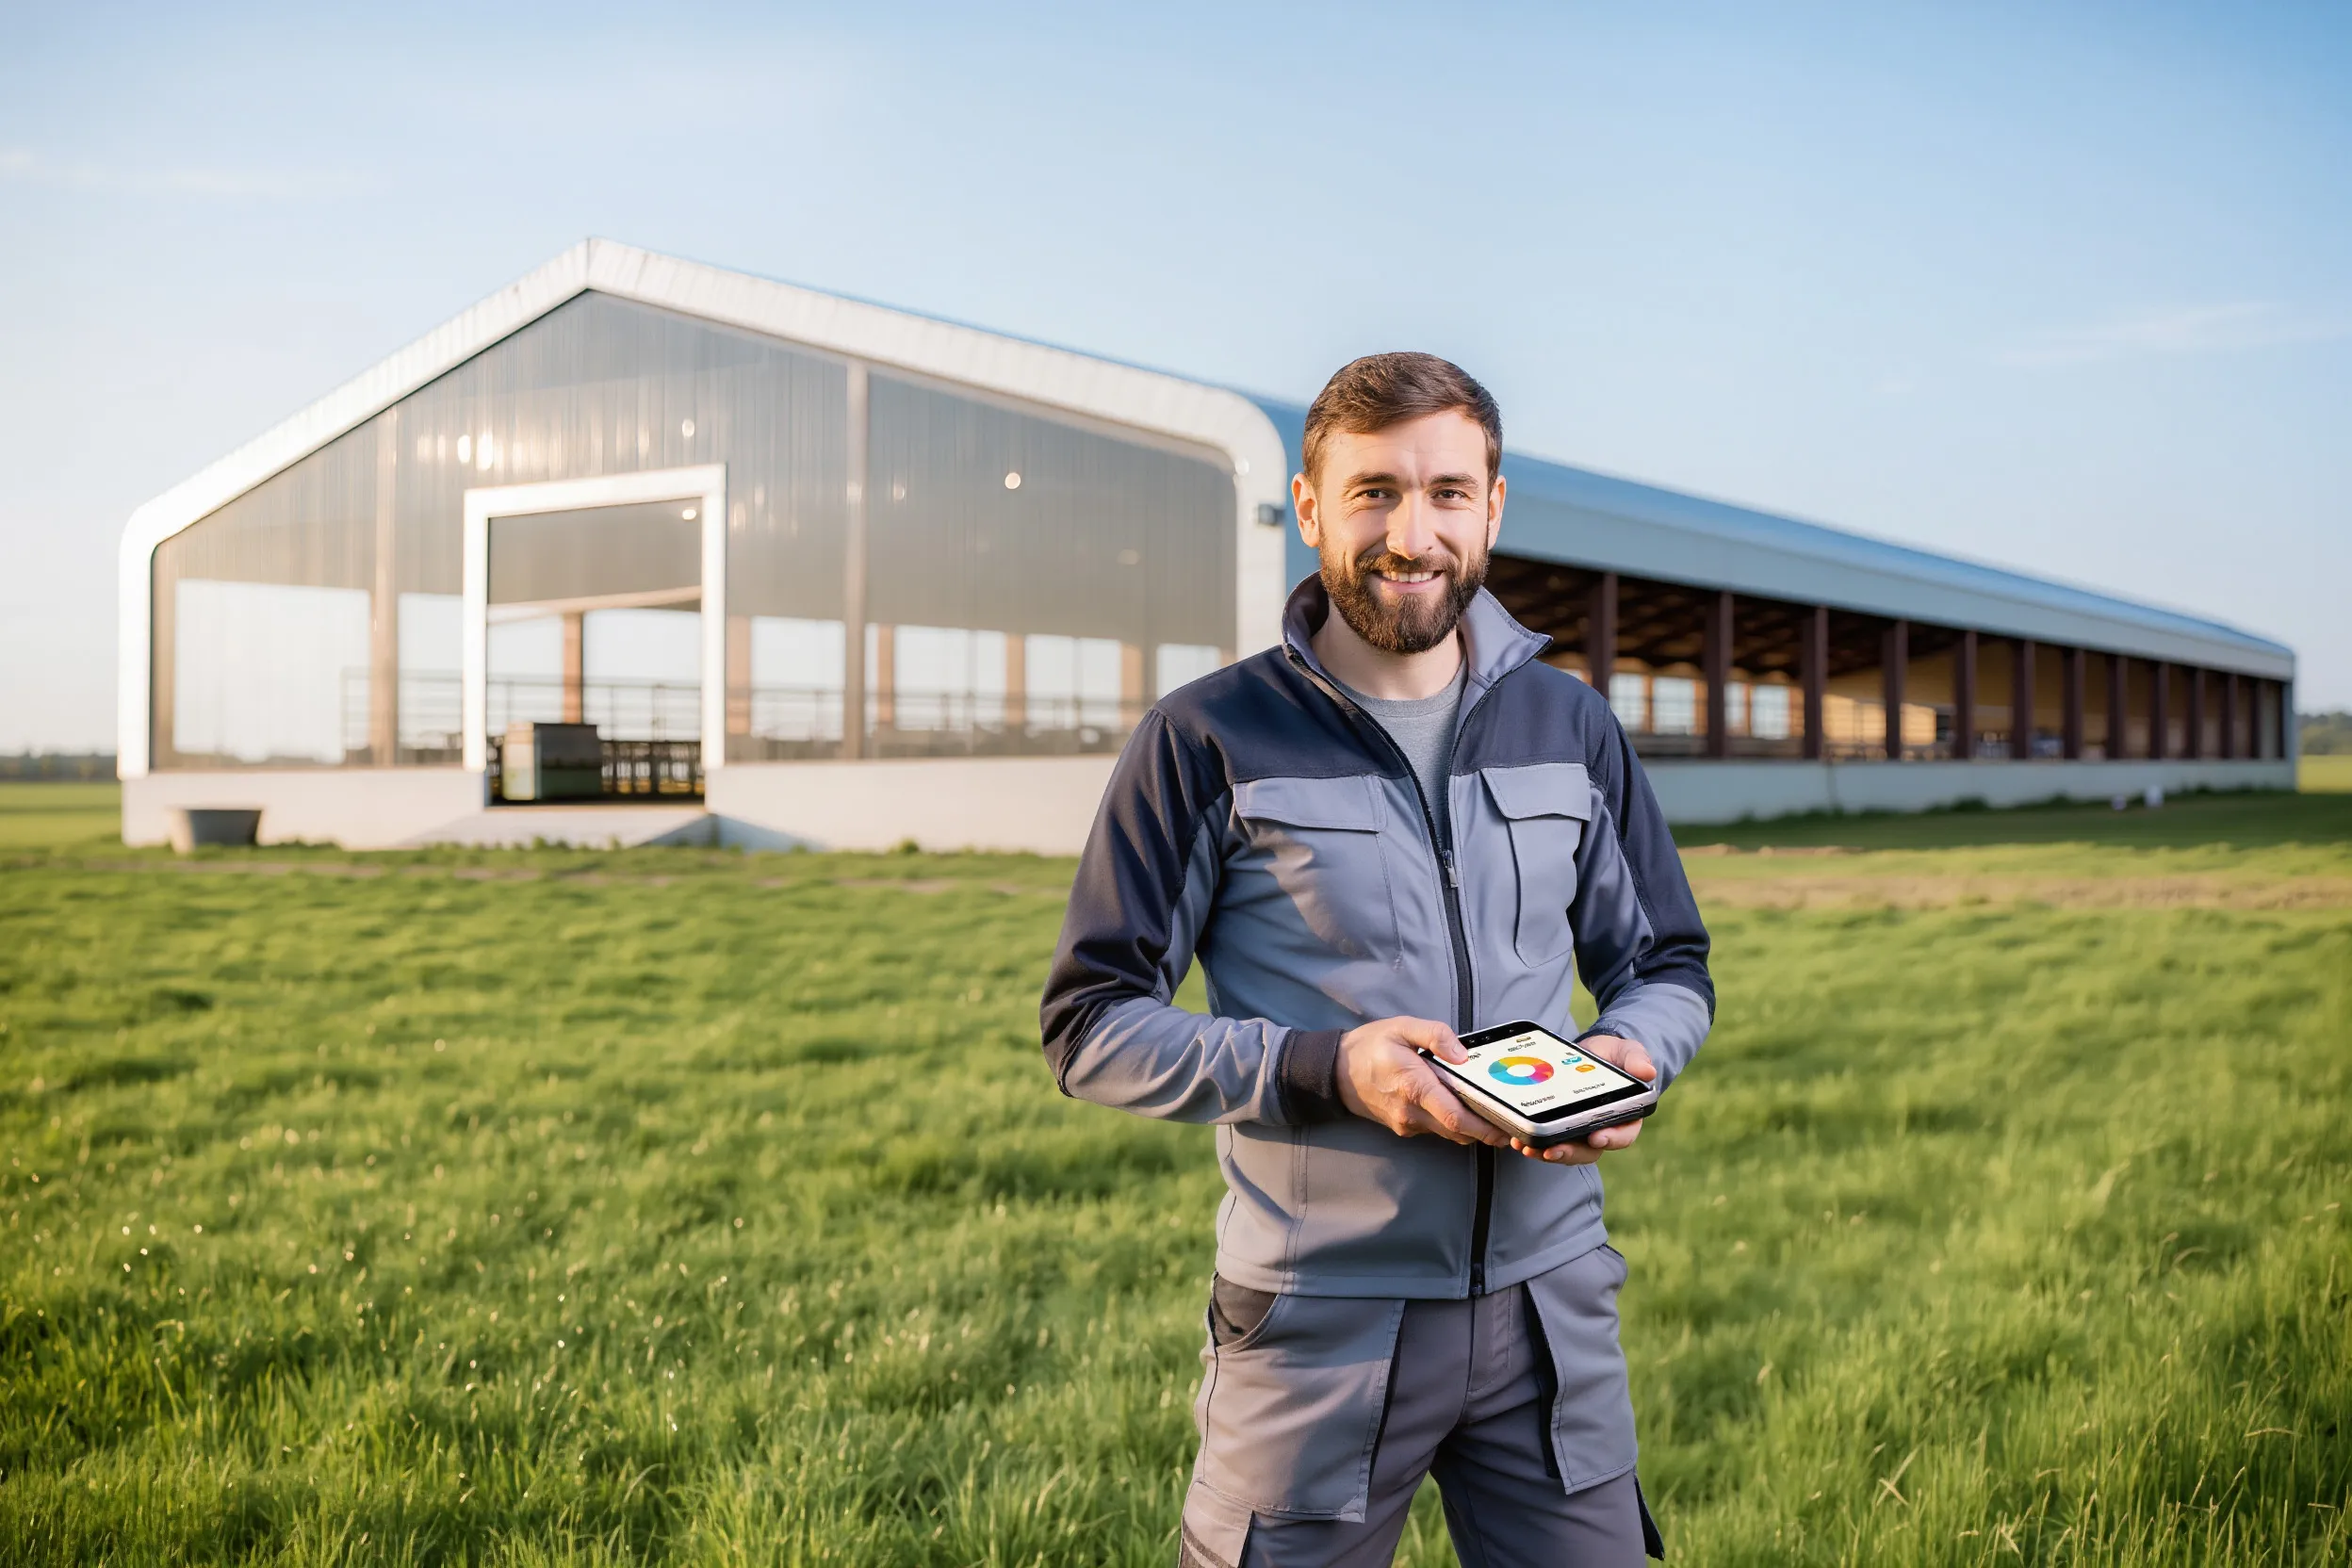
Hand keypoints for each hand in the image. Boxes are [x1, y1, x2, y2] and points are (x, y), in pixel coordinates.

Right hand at [1336, 1016, 1512, 1147]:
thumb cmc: (1369, 1047)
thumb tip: (1463, 1054)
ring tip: (1489, 1113)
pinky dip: (1452, 1123)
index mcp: (1414, 1086)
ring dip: (1470, 1128)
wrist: (1335, 1072)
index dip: (1483, 1126)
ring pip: (1448, 1134)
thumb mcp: (1402, 1027)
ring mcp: (1407, 1124)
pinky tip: (1460, 1107)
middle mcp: (1411, 1112)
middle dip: (1485, 1130)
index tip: (1504, 1126)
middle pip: (1457, 1132)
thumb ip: (1435, 1035)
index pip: (1455, 1117)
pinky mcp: (1404, 1127)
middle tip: (1508, 1122)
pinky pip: (1435, 1130)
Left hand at [1511, 1034, 1656, 1165]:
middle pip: (1588, 1151)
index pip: (1622, 1135)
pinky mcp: (1557, 1126)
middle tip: (1551, 1150)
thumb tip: (1647, 1072)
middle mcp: (1602, 1130)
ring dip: (1546, 1151)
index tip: (1596, 1138)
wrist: (1592, 1052)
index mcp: (1625, 1117)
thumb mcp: (1628, 1052)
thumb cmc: (1615, 1056)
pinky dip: (1532, 1140)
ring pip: (1565, 1150)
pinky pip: (1547, 1140)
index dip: (1611, 1139)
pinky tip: (1516, 1137)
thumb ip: (1637, 1060)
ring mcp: (1578, 1131)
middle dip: (1569, 1153)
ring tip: (1527, 1146)